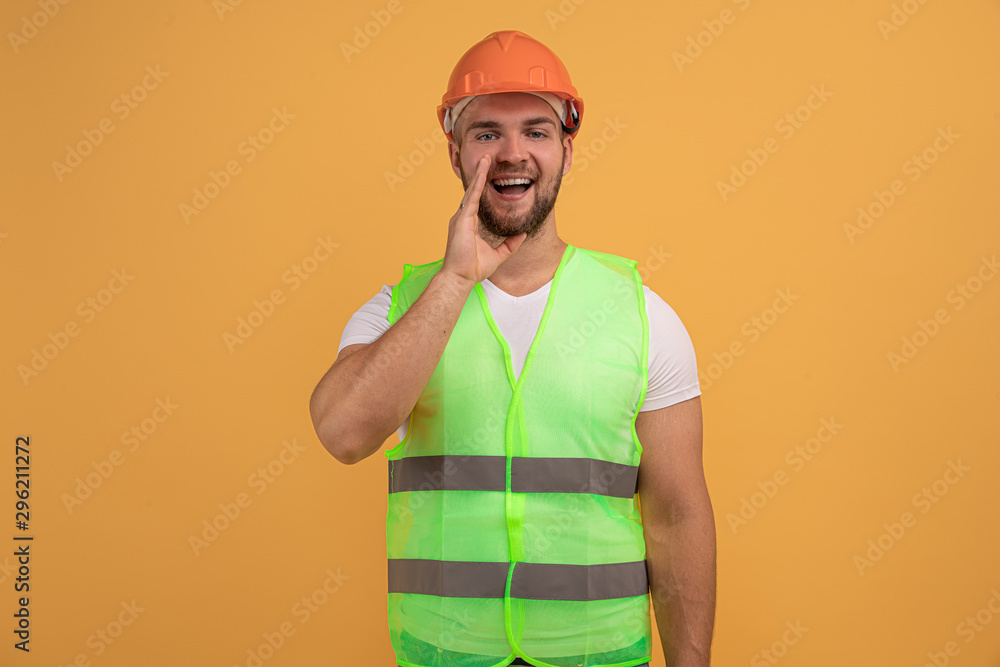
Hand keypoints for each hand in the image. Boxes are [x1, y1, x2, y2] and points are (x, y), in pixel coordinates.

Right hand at [440, 154, 526, 287]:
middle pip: (474, 191)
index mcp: (469, 224)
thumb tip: (522, 234)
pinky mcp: (461, 220)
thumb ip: (510, 245)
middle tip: (488, 158)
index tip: (491, 174)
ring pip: (472, 190)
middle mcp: (463, 217)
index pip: (478, 200)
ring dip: (480, 174)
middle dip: (481, 174)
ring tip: (486, 158)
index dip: (484, 187)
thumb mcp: (498, 256)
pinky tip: (484, 173)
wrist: (460, 279)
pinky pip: (471, 198)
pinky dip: (478, 184)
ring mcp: (460, 217)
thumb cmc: (473, 270)